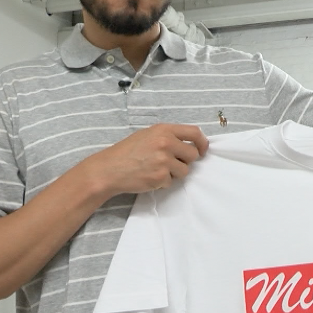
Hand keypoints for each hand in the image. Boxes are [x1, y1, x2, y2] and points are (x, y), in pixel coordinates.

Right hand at [84, 123, 208, 195]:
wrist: (110, 168)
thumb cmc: (128, 151)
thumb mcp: (148, 135)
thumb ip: (168, 136)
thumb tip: (190, 144)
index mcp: (164, 130)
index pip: (194, 132)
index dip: (202, 142)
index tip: (202, 150)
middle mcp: (166, 143)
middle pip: (193, 154)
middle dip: (186, 161)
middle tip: (172, 163)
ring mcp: (164, 161)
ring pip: (185, 171)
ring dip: (174, 173)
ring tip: (157, 169)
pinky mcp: (160, 177)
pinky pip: (172, 182)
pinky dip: (163, 182)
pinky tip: (150, 177)